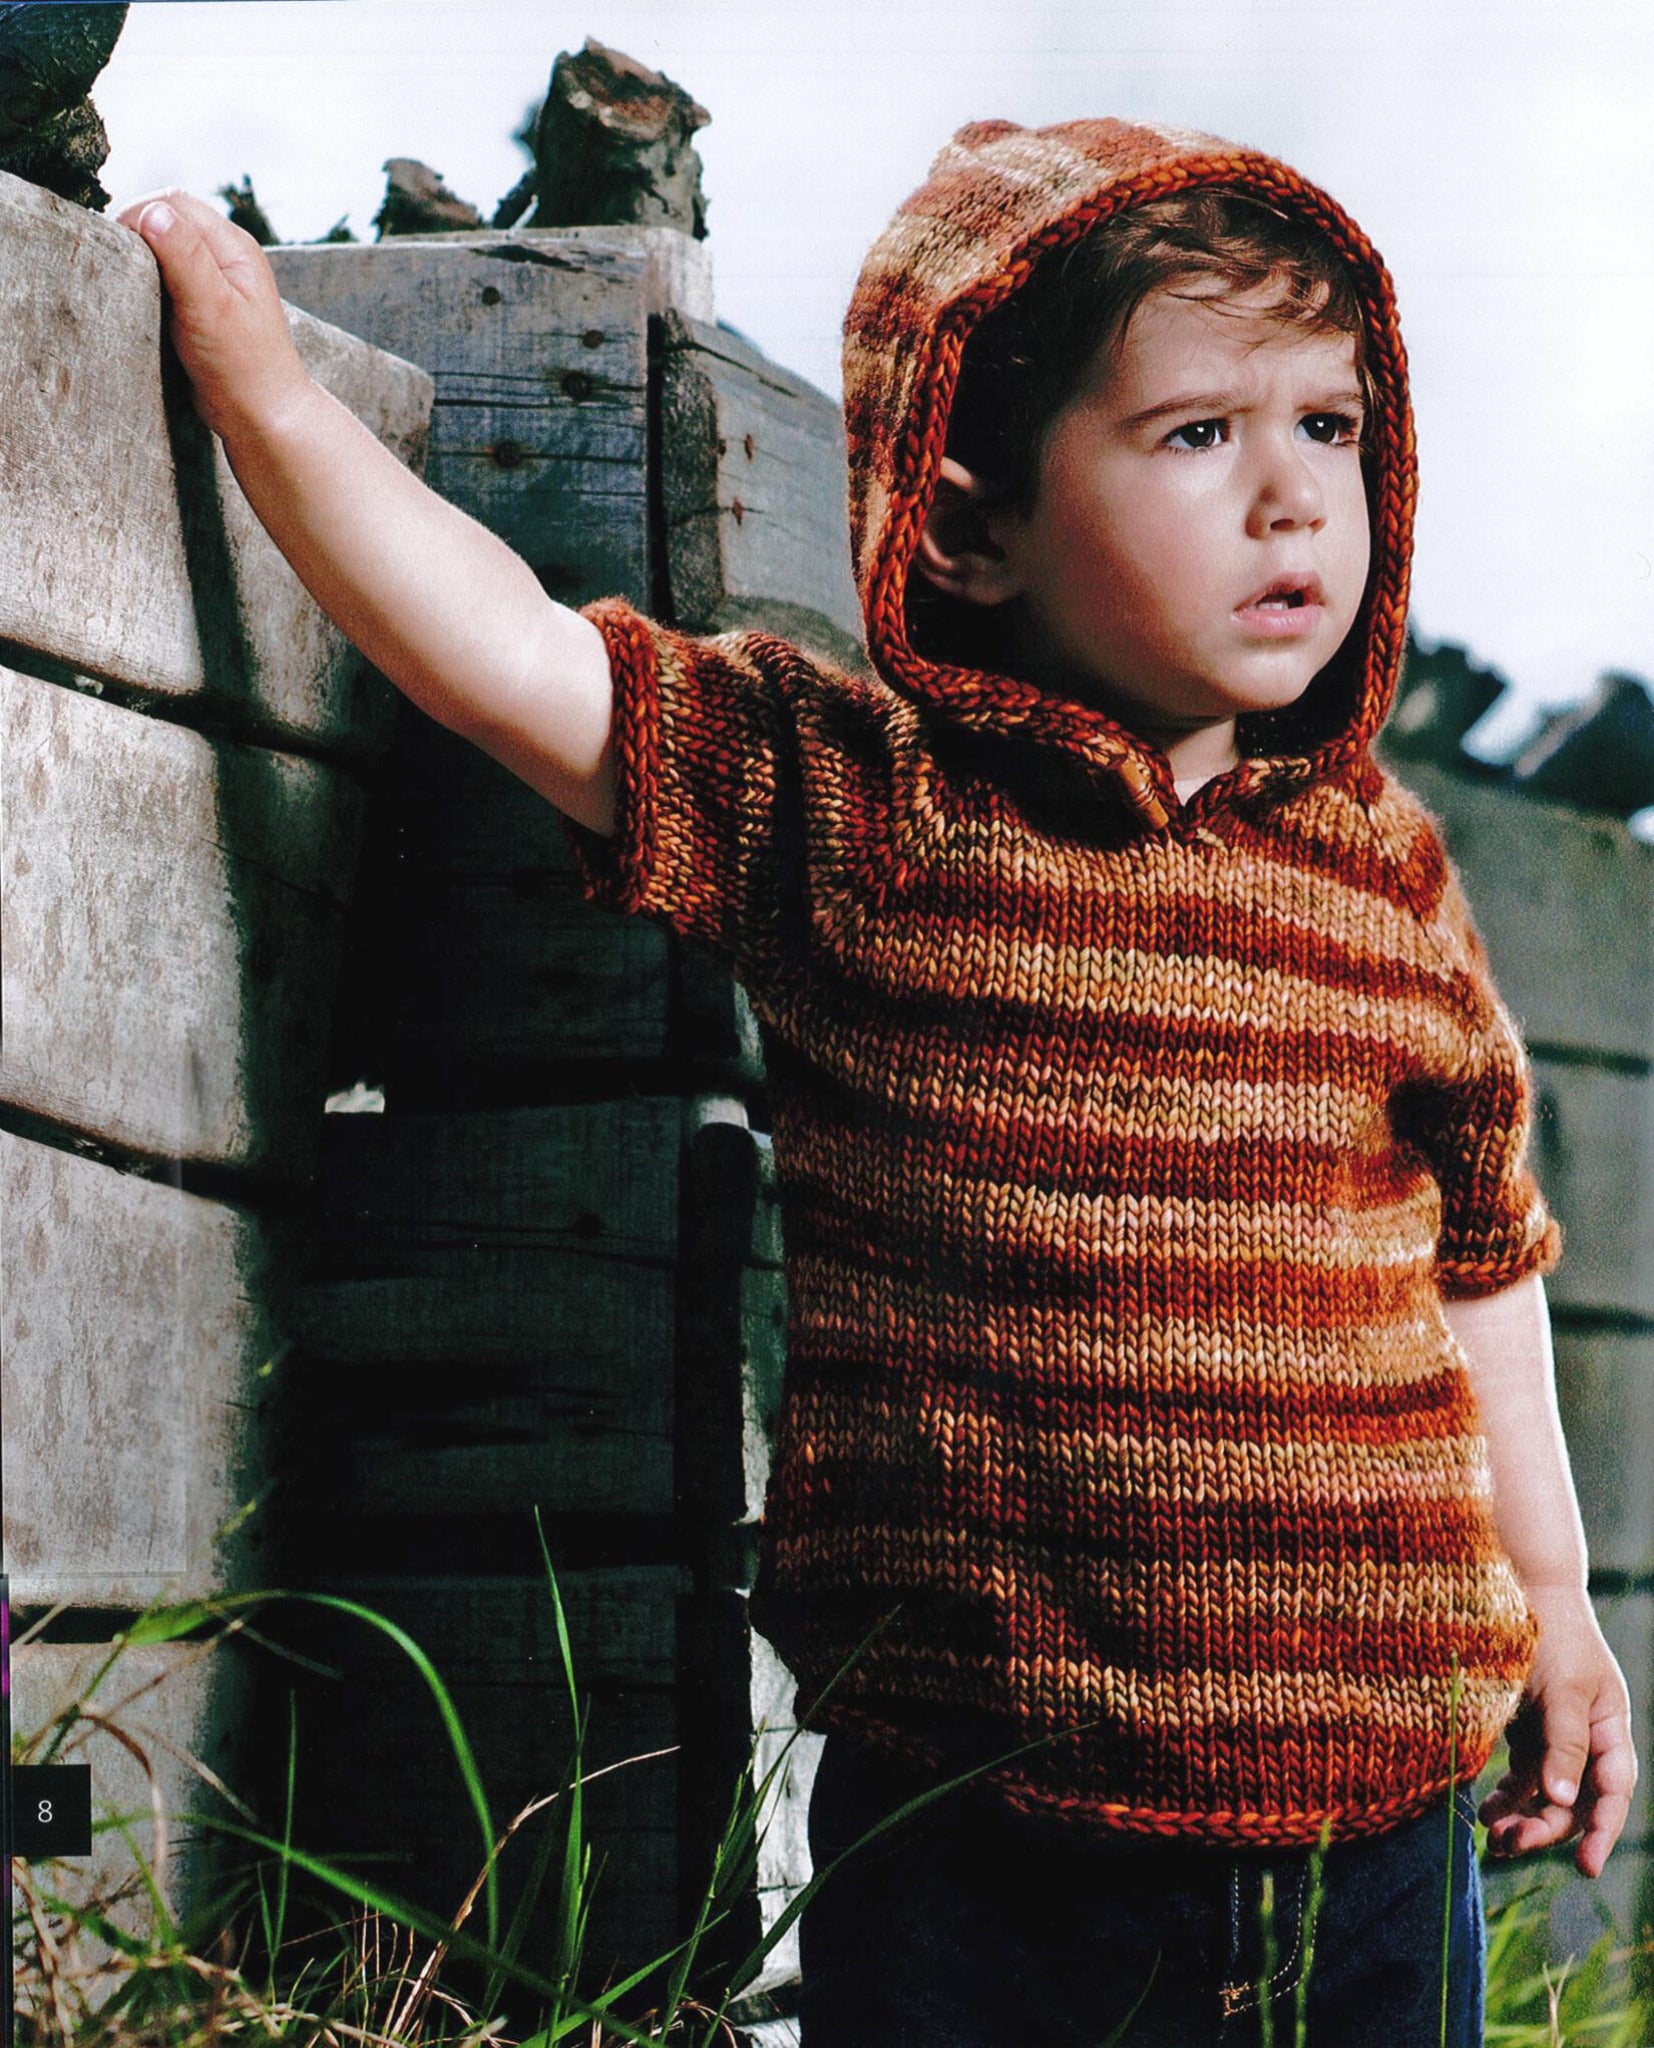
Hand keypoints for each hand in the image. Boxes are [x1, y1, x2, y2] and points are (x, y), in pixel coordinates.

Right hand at [112, 187, 313, 441]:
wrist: (263, 417)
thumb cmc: (244, 366)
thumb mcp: (211, 307)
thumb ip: (184, 256)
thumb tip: (152, 212)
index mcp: (233, 246)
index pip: (173, 204)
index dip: (138, 216)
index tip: (117, 248)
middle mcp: (225, 256)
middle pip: (168, 219)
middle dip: (137, 234)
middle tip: (117, 267)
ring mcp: (215, 280)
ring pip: (165, 248)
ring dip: (142, 259)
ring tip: (129, 285)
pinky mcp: (203, 305)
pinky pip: (167, 277)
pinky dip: (149, 282)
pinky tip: (142, 302)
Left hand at [1480, 1584, 1637, 1877]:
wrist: (1517, 1588)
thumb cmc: (1548, 1633)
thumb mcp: (1562, 1688)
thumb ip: (1564, 1744)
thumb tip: (1565, 1801)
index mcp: (1609, 1728)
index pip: (1613, 1792)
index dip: (1602, 1832)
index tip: (1585, 1867)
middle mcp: (1586, 1738)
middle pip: (1575, 1801)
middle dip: (1546, 1829)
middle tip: (1508, 1845)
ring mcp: (1555, 1736)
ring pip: (1547, 1795)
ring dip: (1524, 1819)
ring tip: (1492, 1836)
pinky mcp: (1526, 1730)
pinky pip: (1522, 1777)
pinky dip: (1508, 1797)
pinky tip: (1486, 1813)